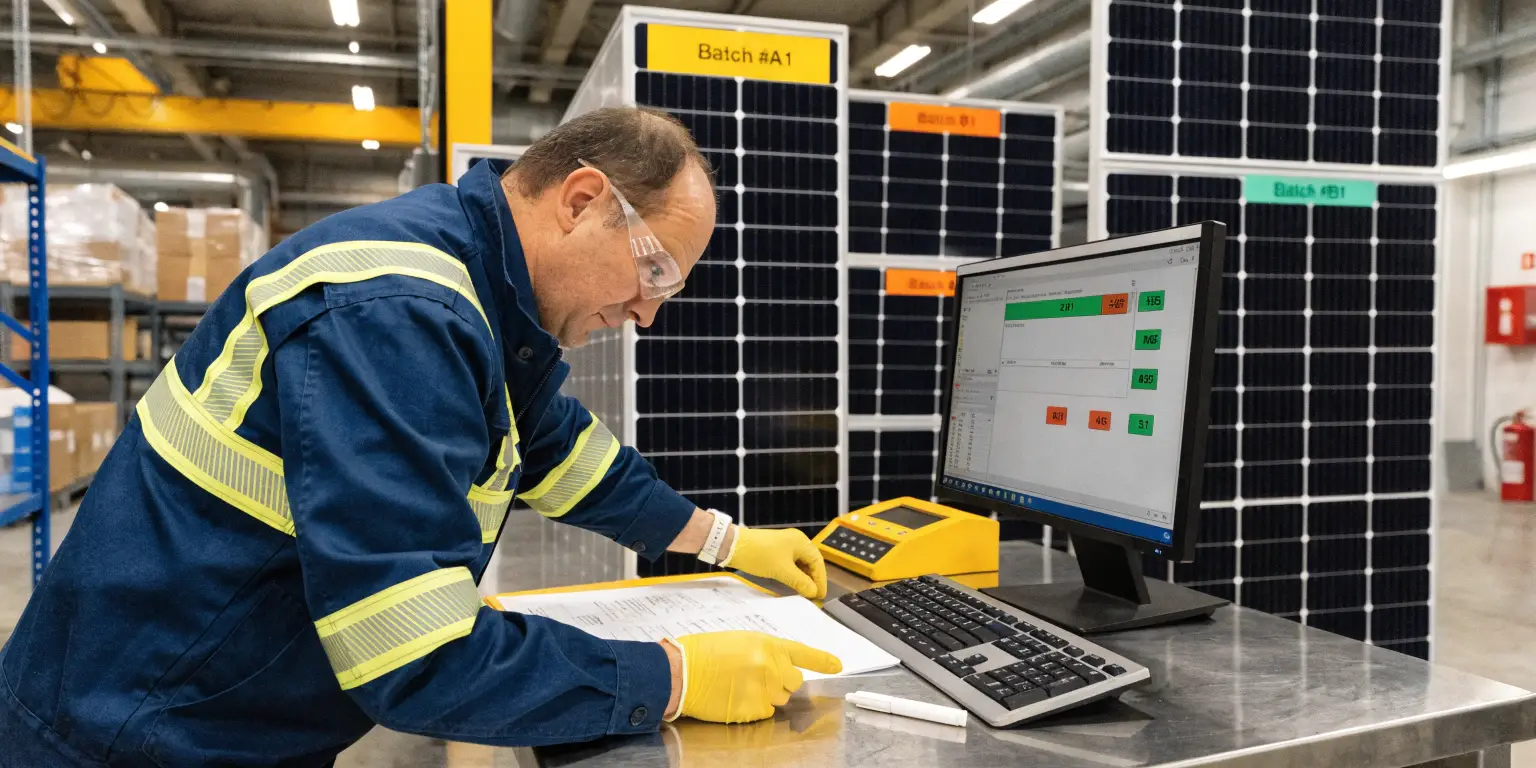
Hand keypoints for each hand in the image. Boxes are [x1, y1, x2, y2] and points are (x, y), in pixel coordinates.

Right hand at [667, 631, 841, 723]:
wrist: (682, 671)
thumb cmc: (706, 653)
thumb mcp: (741, 642)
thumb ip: (767, 653)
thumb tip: (782, 668)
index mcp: (768, 645)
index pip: (803, 653)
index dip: (823, 660)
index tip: (838, 666)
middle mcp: (770, 667)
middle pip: (794, 682)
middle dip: (781, 682)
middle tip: (756, 678)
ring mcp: (763, 690)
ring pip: (780, 700)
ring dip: (765, 696)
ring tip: (739, 686)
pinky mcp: (753, 710)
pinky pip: (764, 713)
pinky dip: (752, 709)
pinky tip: (734, 698)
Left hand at [723, 527, 826, 598]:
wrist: (733, 546)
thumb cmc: (759, 556)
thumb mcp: (782, 571)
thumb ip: (801, 582)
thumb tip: (814, 592)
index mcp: (801, 542)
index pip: (817, 562)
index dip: (820, 580)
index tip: (820, 595)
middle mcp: (795, 541)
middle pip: (810, 562)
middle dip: (812, 579)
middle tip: (813, 595)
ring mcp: (784, 544)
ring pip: (799, 563)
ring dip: (802, 577)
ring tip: (804, 592)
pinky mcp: (775, 549)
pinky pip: (790, 563)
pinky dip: (793, 573)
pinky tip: (792, 583)